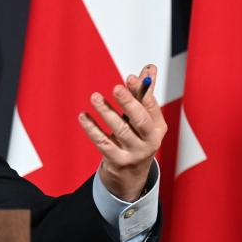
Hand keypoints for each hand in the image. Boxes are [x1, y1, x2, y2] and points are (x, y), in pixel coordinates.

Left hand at [78, 64, 166, 201]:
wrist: (130, 174)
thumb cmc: (136, 137)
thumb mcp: (143, 118)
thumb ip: (144, 93)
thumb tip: (150, 67)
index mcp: (158, 127)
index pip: (151, 107)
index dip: (141, 92)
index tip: (130, 77)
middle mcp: (150, 141)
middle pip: (140, 121)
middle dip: (129, 103)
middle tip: (115, 87)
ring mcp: (134, 153)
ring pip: (120, 131)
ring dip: (106, 112)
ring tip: (94, 97)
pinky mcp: (117, 160)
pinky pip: (103, 142)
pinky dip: (91, 129)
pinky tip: (83, 116)